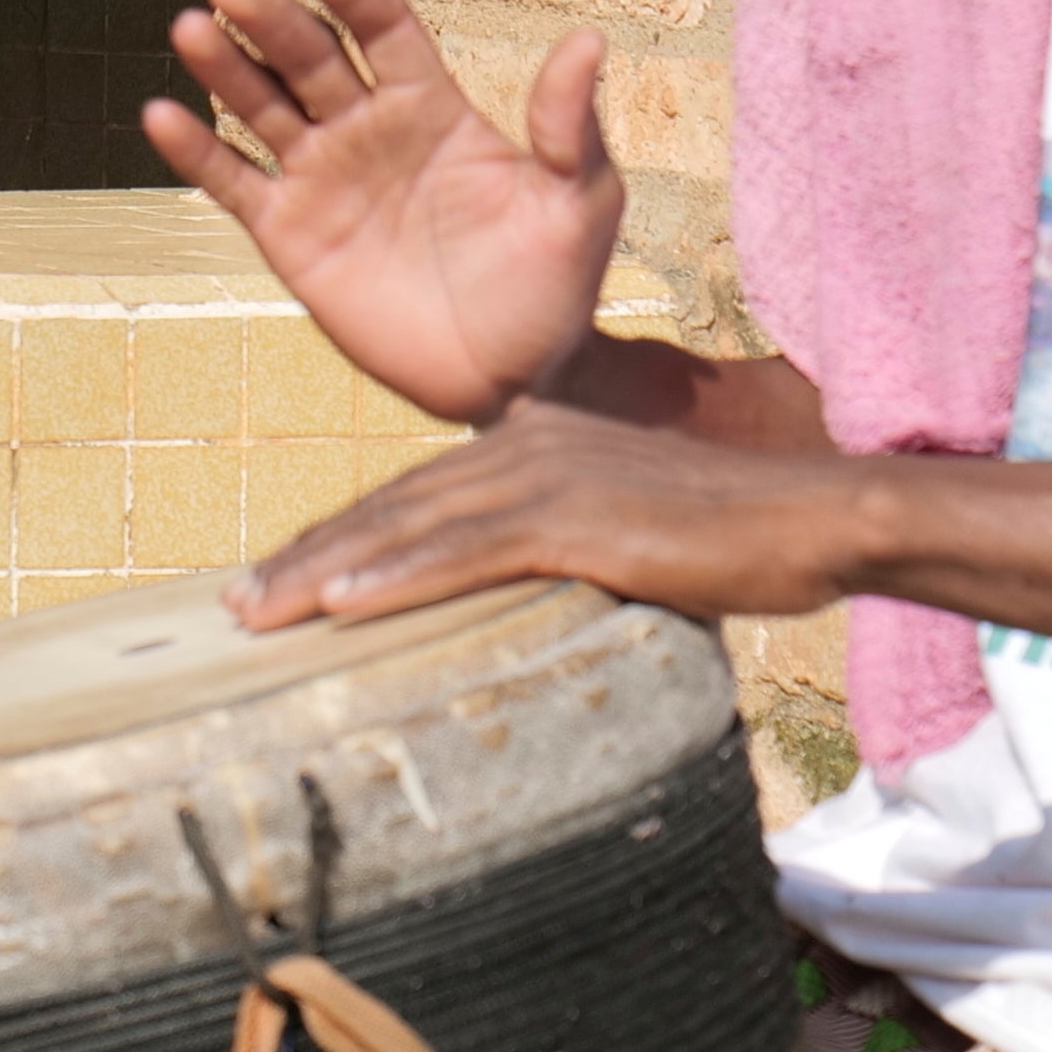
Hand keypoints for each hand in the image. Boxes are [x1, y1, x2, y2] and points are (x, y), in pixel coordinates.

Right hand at [141, 0, 615, 424]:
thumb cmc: (555, 287)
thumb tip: (588, 39)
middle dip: (271, 19)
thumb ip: (570, 127)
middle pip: (308, 56)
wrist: (512, 380)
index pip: (381, 29)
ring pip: (262, 107)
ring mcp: (323, 180)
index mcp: (431, 108)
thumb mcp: (580, 204)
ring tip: (192, 28)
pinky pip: (232, 184)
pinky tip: (160, 116)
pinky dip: (195, 153)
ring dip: (224, 67)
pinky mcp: (289, 236)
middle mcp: (368, 130)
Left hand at [231, 398, 867, 632]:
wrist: (816, 516)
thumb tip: (518, 609)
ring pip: (408, 527)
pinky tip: (341, 604)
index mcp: (527, 441)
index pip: (410, 498)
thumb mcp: (622, 538)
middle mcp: (522, 443)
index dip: (338, 540)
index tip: (276, 580)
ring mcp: (546, 474)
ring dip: (323, 571)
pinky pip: (465, 551)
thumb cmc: (733, 540)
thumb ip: (560, 555)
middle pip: (389, 507)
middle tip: (235, 603)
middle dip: (306, 557)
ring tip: (257, 610)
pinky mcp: (575, 515)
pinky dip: (397, 576)